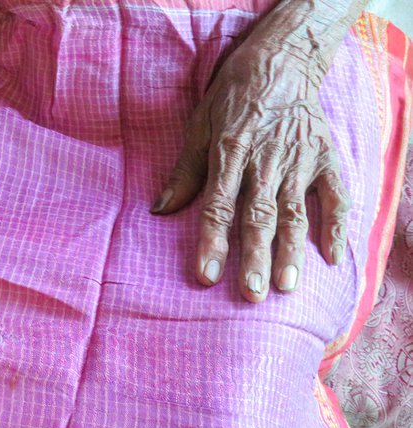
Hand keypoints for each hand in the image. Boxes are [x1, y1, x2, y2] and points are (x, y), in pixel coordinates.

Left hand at [151, 42, 349, 302]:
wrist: (278, 63)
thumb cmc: (231, 98)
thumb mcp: (199, 127)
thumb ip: (185, 172)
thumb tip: (160, 210)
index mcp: (230, 154)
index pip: (219, 206)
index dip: (212, 243)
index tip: (206, 276)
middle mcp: (266, 161)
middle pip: (259, 217)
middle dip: (255, 258)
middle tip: (251, 294)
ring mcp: (299, 160)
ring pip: (294, 213)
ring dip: (291, 252)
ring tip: (286, 286)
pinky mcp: (325, 157)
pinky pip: (335, 195)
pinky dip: (337, 225)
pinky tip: (333, 257)